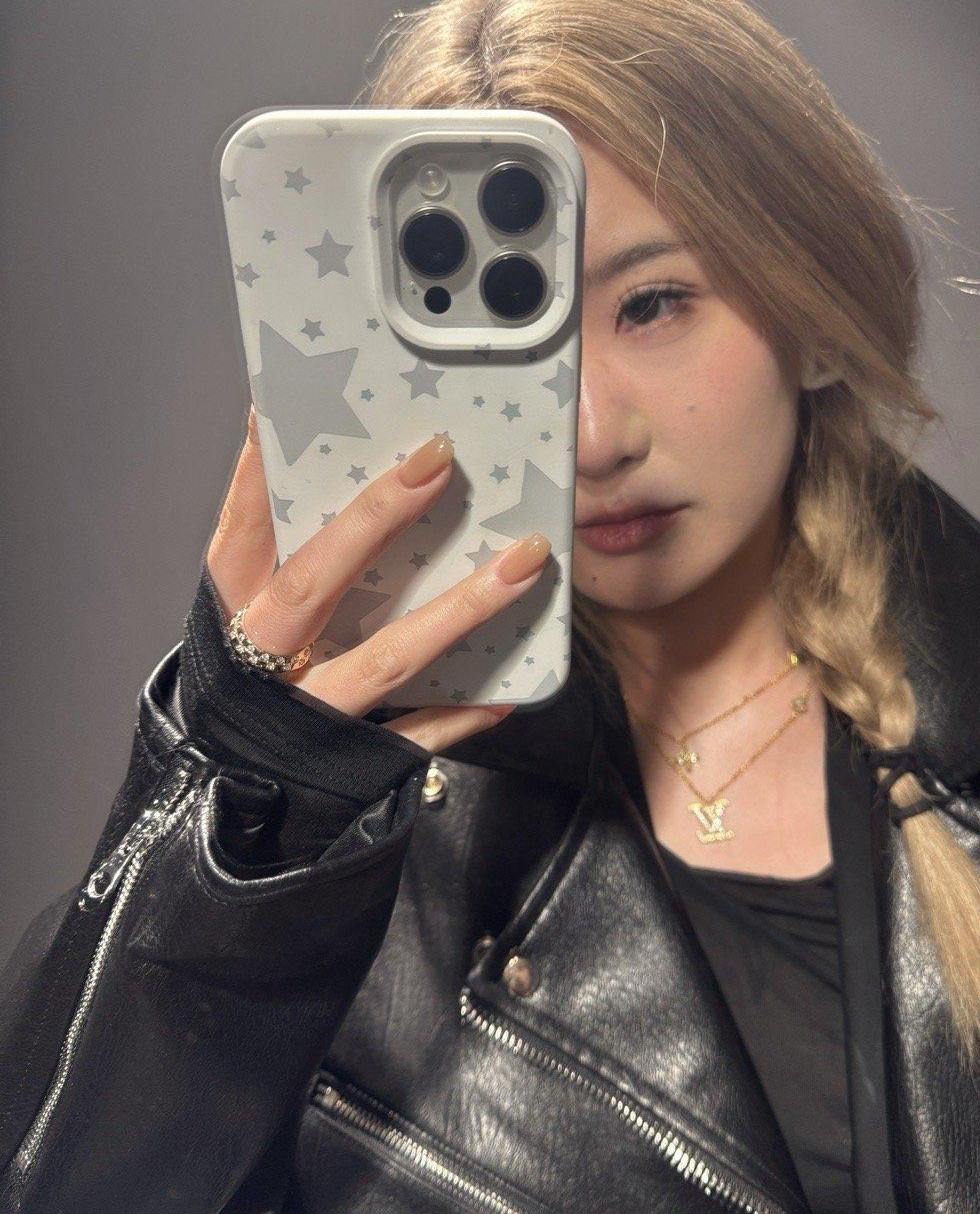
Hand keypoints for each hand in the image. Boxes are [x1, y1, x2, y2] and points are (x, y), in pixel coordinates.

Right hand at [205, 407, 550, 752]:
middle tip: (438, 457)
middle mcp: (261, 660)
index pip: (244, 531)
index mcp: (232, 613)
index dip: (263, 472)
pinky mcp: (350, 762)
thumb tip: (329, 475)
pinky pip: (415, 737)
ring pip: (388, 657)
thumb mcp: (241, 620)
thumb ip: (278, 562)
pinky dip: (463, 714)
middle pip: (316, 579)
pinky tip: (512, 689)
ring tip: (525, 560)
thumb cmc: (240, 688)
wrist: (220, 807)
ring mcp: (308, 713)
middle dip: (377, 517)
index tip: (295, 406)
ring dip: (461, 608)